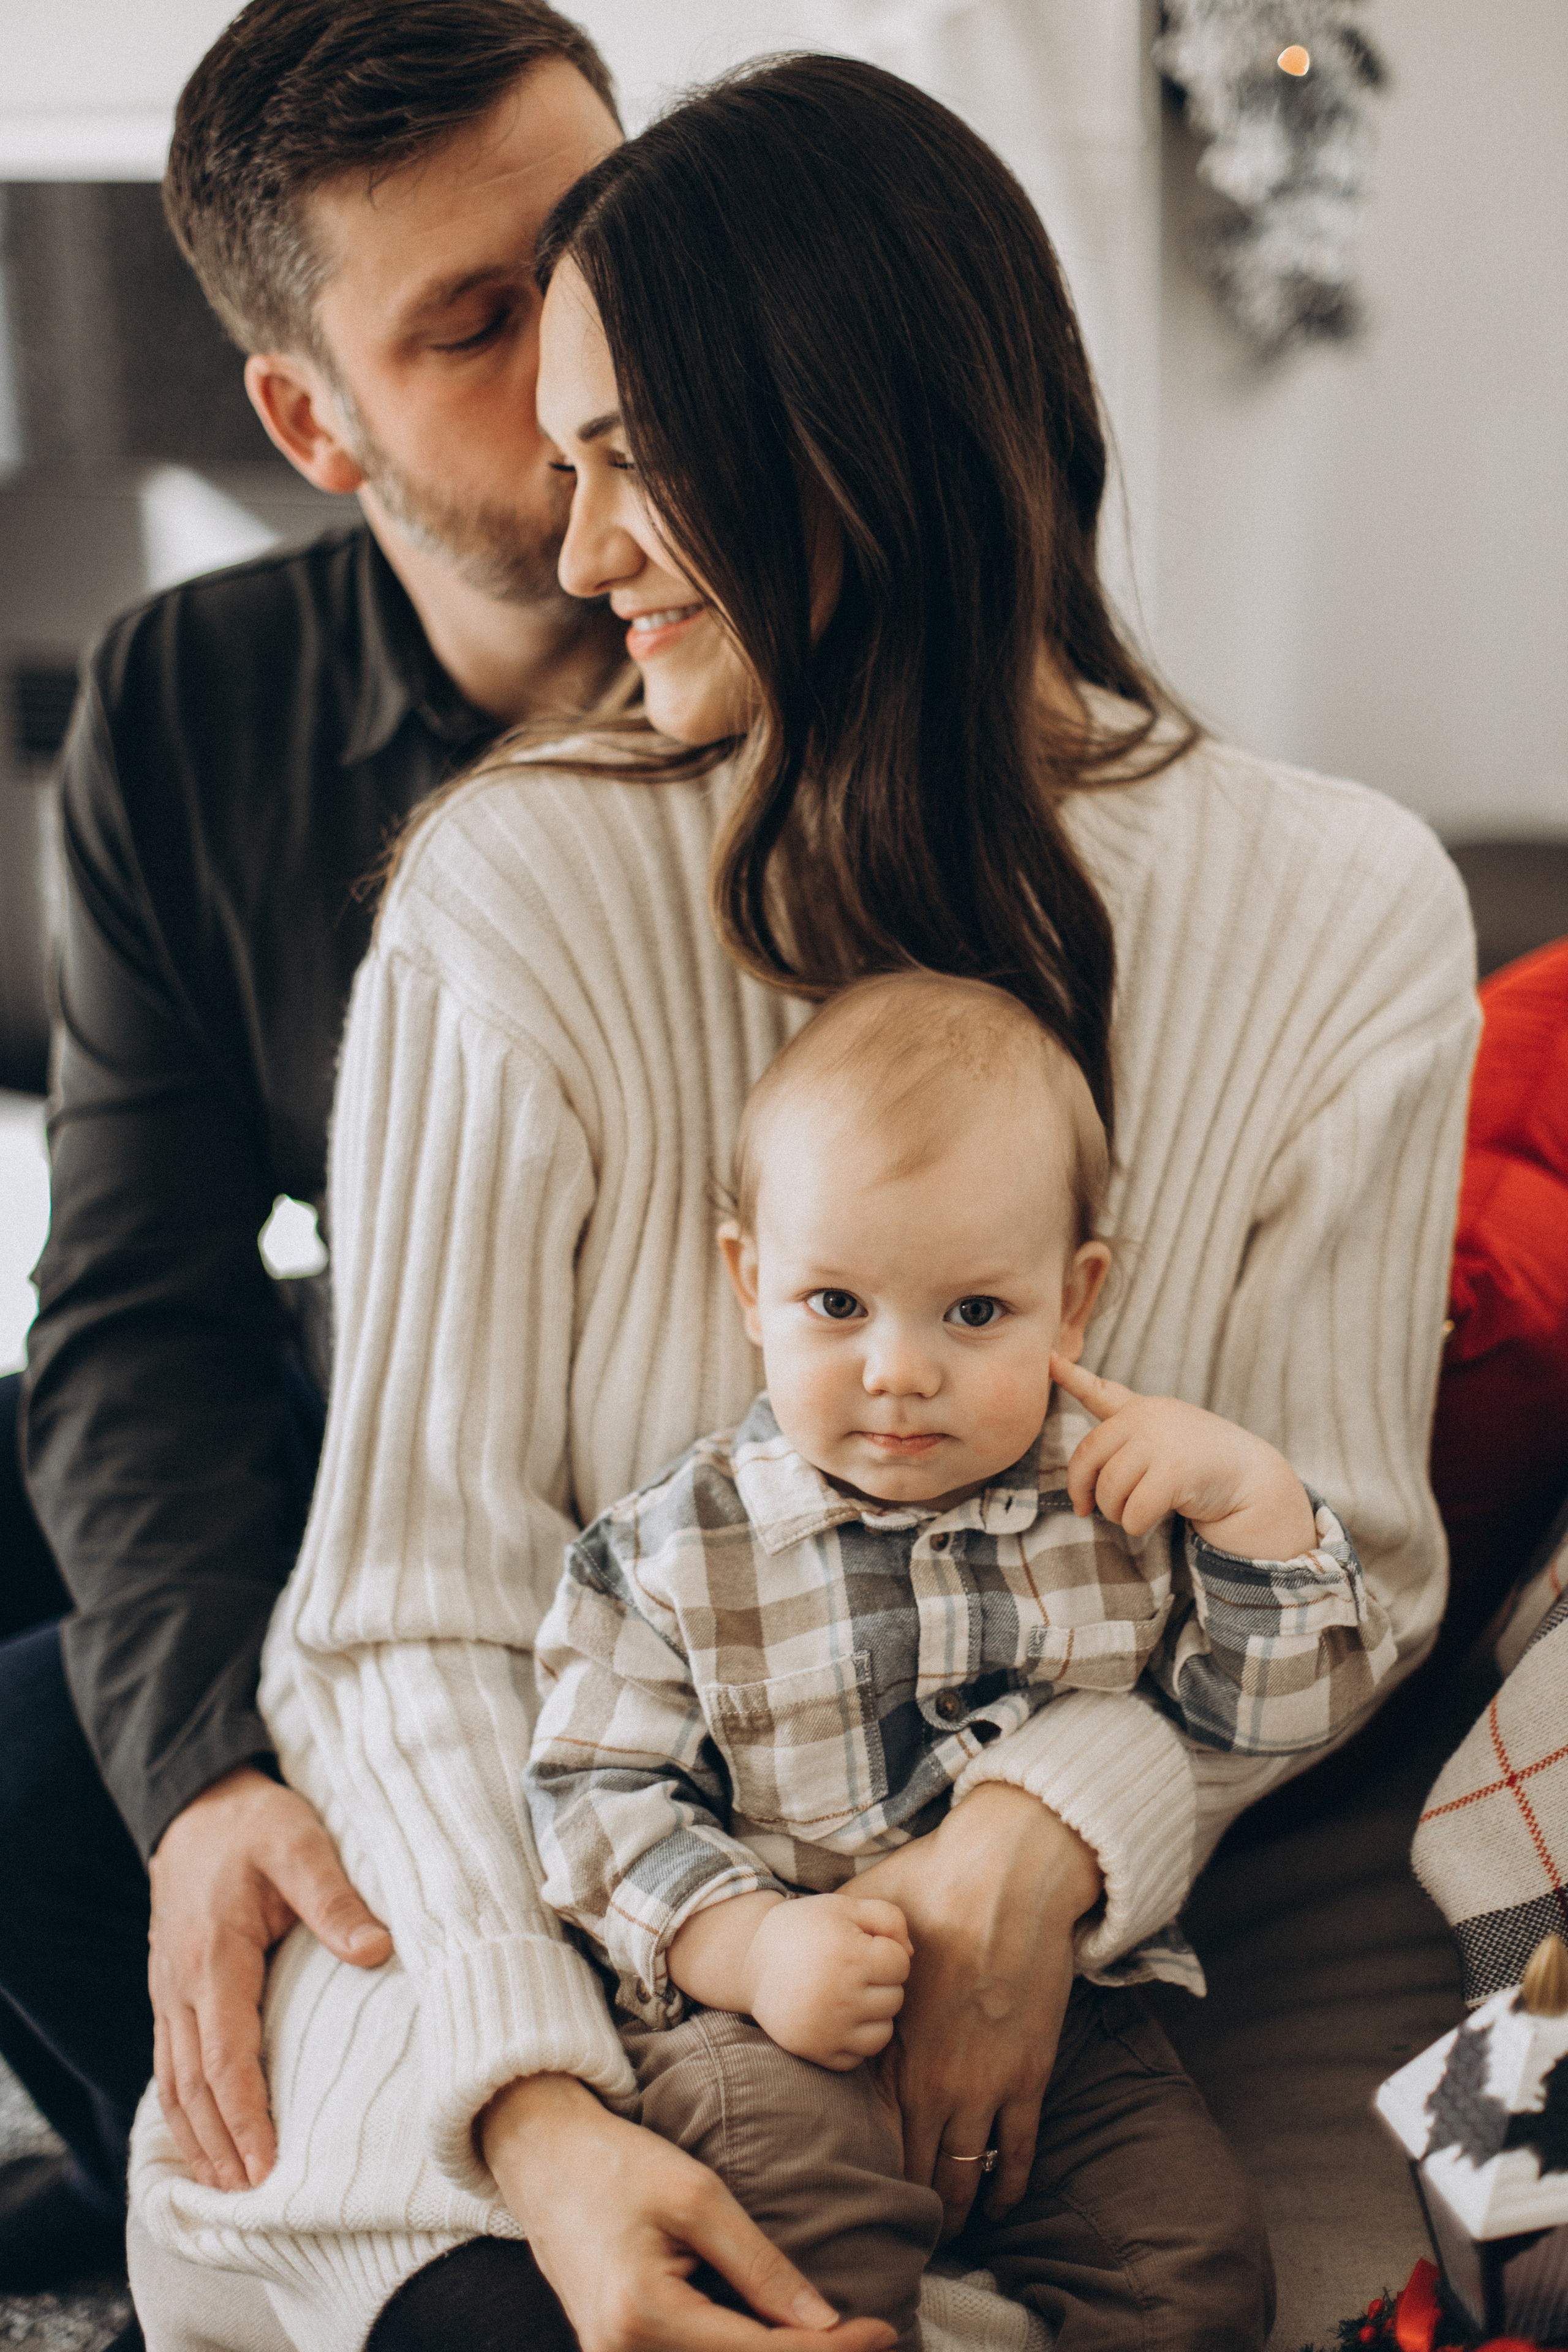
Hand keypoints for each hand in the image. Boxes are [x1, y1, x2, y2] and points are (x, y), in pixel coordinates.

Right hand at [148, 1763, 391, 2190]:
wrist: (199, 1803)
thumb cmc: (256, 1824)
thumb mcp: (301, 1843)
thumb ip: (335, 1897)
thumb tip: (378, 1950)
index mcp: (214, 1955)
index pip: (225, 2055)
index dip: (245, 2116)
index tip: (266, 2164)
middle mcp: (181, 1983)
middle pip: (194, 2084)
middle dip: (220, 2145)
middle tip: (252, 2197)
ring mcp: (168, 1989)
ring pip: (174, 2080)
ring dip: (197, 2137)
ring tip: (227, 2187)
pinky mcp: (170, 1989)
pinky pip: (170, 2060)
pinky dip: (181, 2107)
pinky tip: (201, 2136)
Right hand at [483, 2071, 896, 2351]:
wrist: (541, 2156)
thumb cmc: (617, 2162)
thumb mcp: (698, 2197)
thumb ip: (761, 2266)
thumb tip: (824, 2323)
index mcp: (643, 2317)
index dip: (830, 2350)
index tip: (885, 2332)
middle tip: (875, 2339)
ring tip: (835, 2341)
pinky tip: (778, 2337)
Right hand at [745, 1895, 910, 2069]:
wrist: (750, 1961)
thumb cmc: (806, 1929)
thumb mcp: (845, 1907)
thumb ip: (889, 1918)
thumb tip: (911, 1955)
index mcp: (847, 1953)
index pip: (900, 1964)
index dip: (887, 1952)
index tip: (863, 1947)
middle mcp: (837, 1995)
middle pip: (895, 1998)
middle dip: (881, 1982)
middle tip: (852, 1970)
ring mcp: (826, 2028)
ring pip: (883, 2033)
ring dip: (874, 2014)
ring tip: (849, 1995)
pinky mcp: (815, 2051)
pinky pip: (858, 2057)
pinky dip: (855, 2040)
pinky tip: (837, 2018)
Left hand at [850, 1785, 1099, 2240]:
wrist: (1006, 1876)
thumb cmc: (929, 1884)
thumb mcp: (861, 1916)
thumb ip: (836, 1945)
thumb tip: (805, 1947)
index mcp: (889, 2048)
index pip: (869, 2131)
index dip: (864, 2164)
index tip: (859, 2184)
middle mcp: (932, 2082)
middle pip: (914, 2168)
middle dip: (909, 2201)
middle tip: (903, 2223)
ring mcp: (984, 2086)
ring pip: (964, 2175)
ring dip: (958, 2208)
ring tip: (951, 2229)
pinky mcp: (1028, 2078)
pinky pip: (1016, 2153)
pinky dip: (1008, 2185)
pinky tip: (1000, 2203)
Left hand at [1051, 1353, 1315, 1557]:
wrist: (1251, 1478)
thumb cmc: (1200, 1463)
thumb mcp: (1162, 1439)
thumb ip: (1125, 1447)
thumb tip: (1082, 1496)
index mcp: (1140, 1410)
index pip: (1099, 1392)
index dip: (1069, 1376)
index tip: (1047, 1358)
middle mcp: (1146, 1419)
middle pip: (1087, 1459)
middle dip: (1084, 1491)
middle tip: (1087, 1509)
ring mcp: (1160, 1443)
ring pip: (1109, 1490)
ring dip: (1115, 1514)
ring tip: (1133, 1512)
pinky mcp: (1174, 1472)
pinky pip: (1133, 1512)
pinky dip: (1136, 1526)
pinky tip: (1151, 1520)